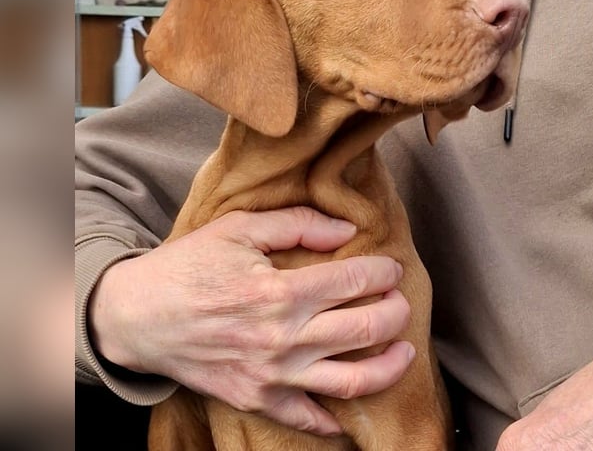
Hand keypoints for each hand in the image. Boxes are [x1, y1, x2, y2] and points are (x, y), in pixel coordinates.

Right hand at [89, 207, 414, 435]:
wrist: (136, 316)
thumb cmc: (188, 266)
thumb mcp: (239, 228)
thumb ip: (297, 223)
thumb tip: (346, 229)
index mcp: (279, 291)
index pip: (354, 282)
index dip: (382, 271)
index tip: (391, 267)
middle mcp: (282, 338)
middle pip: (364, 329)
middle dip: (395, 313)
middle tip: (401, 302)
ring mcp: (271, 375)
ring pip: (351, 381)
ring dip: (389, 367)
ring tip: (405, 352)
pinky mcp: (256, 399)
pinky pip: (307, 418)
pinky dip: (334, 419)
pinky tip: (353, 409)